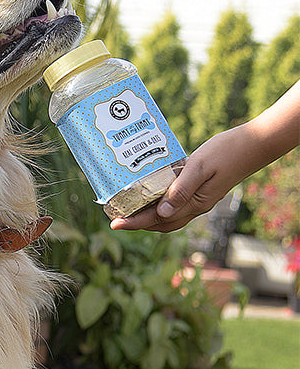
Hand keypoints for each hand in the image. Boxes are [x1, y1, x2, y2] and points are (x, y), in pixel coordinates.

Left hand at [110, 129, 251, 231]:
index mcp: (196, 203)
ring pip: (168, 216)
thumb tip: (161, 212)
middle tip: (115, 219)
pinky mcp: (201, 190)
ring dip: (148, 216)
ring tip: (127, 210)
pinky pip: (175, 202)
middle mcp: (196, 205)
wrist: (254, 144)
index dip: (135, 223)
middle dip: (137, 223)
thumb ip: (181, 190)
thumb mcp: (199, 167)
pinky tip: (148, 193)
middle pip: (161, 223)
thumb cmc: (226, 151)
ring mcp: (200, 199)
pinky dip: (159, 203)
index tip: (115, 224)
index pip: (159, 219)